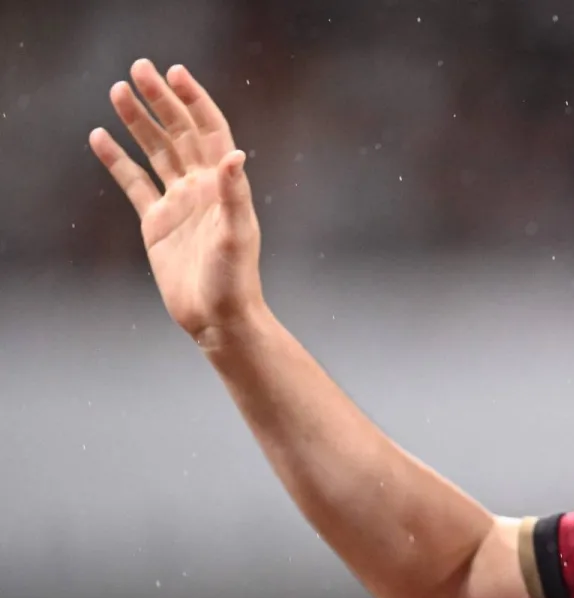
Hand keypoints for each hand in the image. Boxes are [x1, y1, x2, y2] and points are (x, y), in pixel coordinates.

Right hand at [90, 60, 264, 344]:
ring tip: (117, 90)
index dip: (195, 100)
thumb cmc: (234, 279)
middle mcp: (203, 188)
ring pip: (155, 152)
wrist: (218, 318)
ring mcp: (179, 203)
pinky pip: (134, 183)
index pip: (210, 131)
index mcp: (225, 185)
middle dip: (161, 100)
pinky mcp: (157, 222)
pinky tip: (100, 136)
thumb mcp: (235, 234)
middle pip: (179, 133)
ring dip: (138, 122)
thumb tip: (236, 155)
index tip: (175, 72)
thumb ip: (234, 194)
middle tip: (138, 67)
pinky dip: (117, 161)